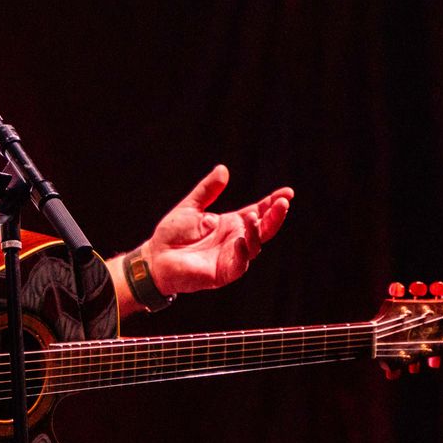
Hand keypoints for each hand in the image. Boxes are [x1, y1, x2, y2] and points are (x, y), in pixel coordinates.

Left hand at [139, 164, 293, 297]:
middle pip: (263, 229)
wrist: (154, 258)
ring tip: (254, 217)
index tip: (287, 192)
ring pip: (255, 246)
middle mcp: (235, 240)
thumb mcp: (191, 207)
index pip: (257, 212)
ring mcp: (231, 257)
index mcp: (230, 224)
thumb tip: (223, 169)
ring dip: (257, 231)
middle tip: (284, 203)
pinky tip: (241, 239)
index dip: (272, 203)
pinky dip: (243, 252)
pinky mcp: (223, 273)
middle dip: (275, 217)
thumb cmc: (172, 235)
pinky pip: (240, 264)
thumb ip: (208, 190)